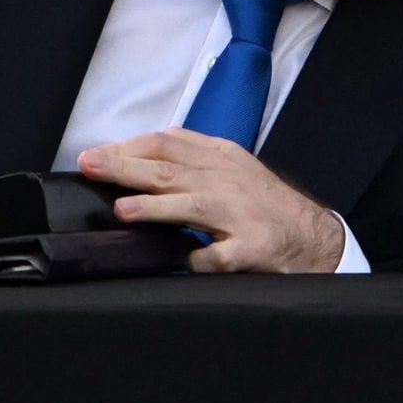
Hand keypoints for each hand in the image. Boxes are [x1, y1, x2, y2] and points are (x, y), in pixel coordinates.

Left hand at [79, 128, 344, 272]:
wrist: (311, 236)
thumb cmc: (262, 203)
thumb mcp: (231, 167)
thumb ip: (191, 157)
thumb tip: (140, 153)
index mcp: (221, 158)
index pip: (169, 143)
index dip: (129, 147)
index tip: (95, 154)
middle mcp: (229, 182)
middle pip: (172, 170)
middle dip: (127, 167)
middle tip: (91, 166)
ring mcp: (241, 215)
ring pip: (193, 207)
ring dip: (156, 208)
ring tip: (123, 209)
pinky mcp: (252, 248)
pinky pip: (220, 255)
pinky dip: (199, 256)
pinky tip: (181, 258)